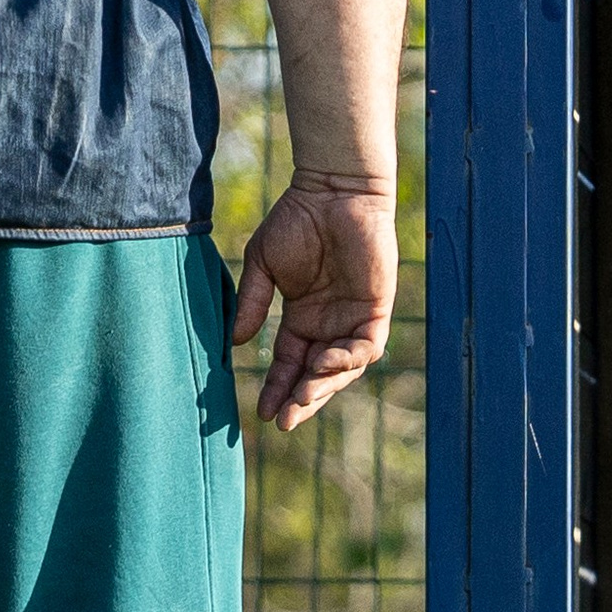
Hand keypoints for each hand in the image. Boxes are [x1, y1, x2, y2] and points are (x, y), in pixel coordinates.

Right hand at [232, 178, 397, 432]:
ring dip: (323, 386)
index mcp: (302, 317)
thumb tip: (235, 345)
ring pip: (343, 368)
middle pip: (316, 375)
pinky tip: (324, 363)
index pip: (289, 364)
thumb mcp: (263, 264)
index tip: (261, 413)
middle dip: (301, 400)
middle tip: (284, 421)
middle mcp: (329, 323)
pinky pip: (365, 347)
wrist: (332, 190)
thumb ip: (252, 303)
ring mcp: (353, 317)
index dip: (277, 388)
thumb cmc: (297, 219)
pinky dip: (346, 360)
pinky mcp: (376, 307)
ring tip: (302, 398)